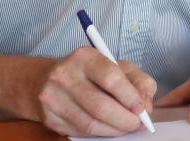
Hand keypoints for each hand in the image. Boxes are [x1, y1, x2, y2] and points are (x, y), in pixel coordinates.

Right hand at [33, 47, 156, 136]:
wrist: (44, 80)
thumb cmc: (90, 72)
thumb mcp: (118, 66)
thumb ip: (138, 81)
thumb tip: (146, 105)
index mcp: (85, 57)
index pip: (111, 78)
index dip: (130, 97)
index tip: (142, 108)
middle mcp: (65, 75)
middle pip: (100, 106)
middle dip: (125, 120)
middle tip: (138, 124)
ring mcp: (53, 98)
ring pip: (90, 124)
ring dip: (114, 130)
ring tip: (126, 127)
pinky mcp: (49, 118)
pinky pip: (80, 132)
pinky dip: (99, 133)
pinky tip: (108, 128)